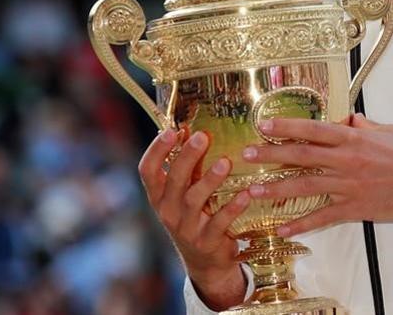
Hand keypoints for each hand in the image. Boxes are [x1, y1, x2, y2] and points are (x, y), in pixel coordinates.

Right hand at [138, 128, 251, 309]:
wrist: (205, 263)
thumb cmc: (195, 217)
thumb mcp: (183, 195)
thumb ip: (186, 168)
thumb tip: (192, 129)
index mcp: (159, 196)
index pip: (147, 171)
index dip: (156, 150)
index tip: (170, 130)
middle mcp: (168, 211)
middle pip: (173, 181)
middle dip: (186, 157)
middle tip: (202, 137)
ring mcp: (186, 228)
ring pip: (195, 201)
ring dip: (210, 180)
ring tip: (225, 163)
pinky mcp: (207, 242)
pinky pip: (219, 223)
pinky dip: (232, 208)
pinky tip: (245, 194)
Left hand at [242, 114, 392, 236]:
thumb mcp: (387, 130)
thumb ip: (363, 126)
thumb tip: (346, 119)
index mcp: (353, 139)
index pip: (313, 129)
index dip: (287, 127)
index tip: (264, 125)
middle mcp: (346, 160)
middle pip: (302, 155)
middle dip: (271, 155)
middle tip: (246, 154)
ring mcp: (349, 185)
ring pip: (306, 185)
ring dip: (277, 189)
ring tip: (253, 192)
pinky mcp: (355, 208)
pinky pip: (323, 217)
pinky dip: (302, 223)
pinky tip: (284, 229)